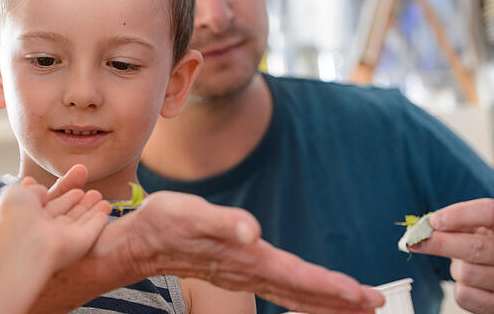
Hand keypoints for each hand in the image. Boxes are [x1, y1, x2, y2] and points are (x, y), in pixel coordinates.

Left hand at [0, 170, 110, 313]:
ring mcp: (62, 239)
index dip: (63, 189)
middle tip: (91, 190)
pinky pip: (91, 230)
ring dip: (90, 208)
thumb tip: (43, 191)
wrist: (22, 243)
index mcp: (29, 218)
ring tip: (98, 195)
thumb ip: (33, 189)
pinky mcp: (79, 246)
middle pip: (66, 212)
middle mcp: (46, 230)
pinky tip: (105, 210)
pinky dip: (98, 220)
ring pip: (79, 221)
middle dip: (77, 200)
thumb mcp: (18, 193)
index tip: (75, 176)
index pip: (49, 202)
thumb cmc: (15, 217)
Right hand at [114, 191, 383, 313]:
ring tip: (357, 307)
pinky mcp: (239, 271)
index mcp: (245, 258)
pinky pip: (280, 289)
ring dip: (325, 302)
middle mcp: (249, 271)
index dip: (330, 287)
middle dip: (340, 302)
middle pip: (302, 293)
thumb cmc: (164, 222)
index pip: (296, 277)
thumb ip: (223, 221)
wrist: (141, 240)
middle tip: (376, 306)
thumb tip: (253, 230)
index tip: (363, 296)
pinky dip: (304, 295)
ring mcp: (244, 275)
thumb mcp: (189, 213)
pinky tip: (312, 296)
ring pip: (293, 295)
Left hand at [410, 198, 493, 313]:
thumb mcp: (479, 228)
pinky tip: (470, 282)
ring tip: (465, 265)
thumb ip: (458, 223)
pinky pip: (464, 295)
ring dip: (455, 269)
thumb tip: (426, 226)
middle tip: (415, 241)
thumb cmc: (486, 245)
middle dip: (440, 244)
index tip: (434, 221)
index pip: (488, 212)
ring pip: (466, 273)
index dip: (460, 215)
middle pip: (475, 248)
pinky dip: (460, 288)